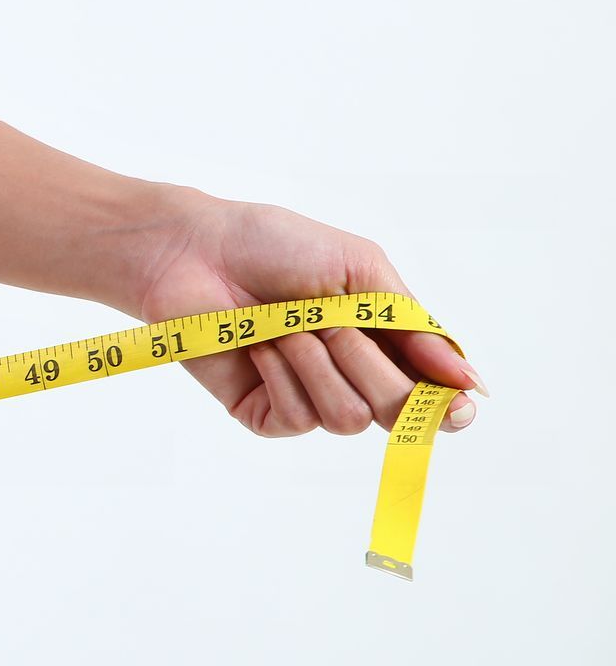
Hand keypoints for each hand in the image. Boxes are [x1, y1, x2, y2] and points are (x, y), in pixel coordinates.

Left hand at [129, 193, 485, 436]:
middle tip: (332, 324)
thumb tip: (469, 379)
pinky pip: (297, 418)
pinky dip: (282, 376)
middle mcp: (349, 375)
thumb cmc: (274, 246)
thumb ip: (414, 326)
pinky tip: (260, 347)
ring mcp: (306, 396)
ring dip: (320, 365)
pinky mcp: (263, 412)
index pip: (431, 395)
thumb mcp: (359, 269)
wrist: (196, 250)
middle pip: (396, 411)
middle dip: (370, 364)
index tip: (456, 402)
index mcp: (381, 341)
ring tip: (287, 327)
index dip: (446, 405)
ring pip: (348, 419)